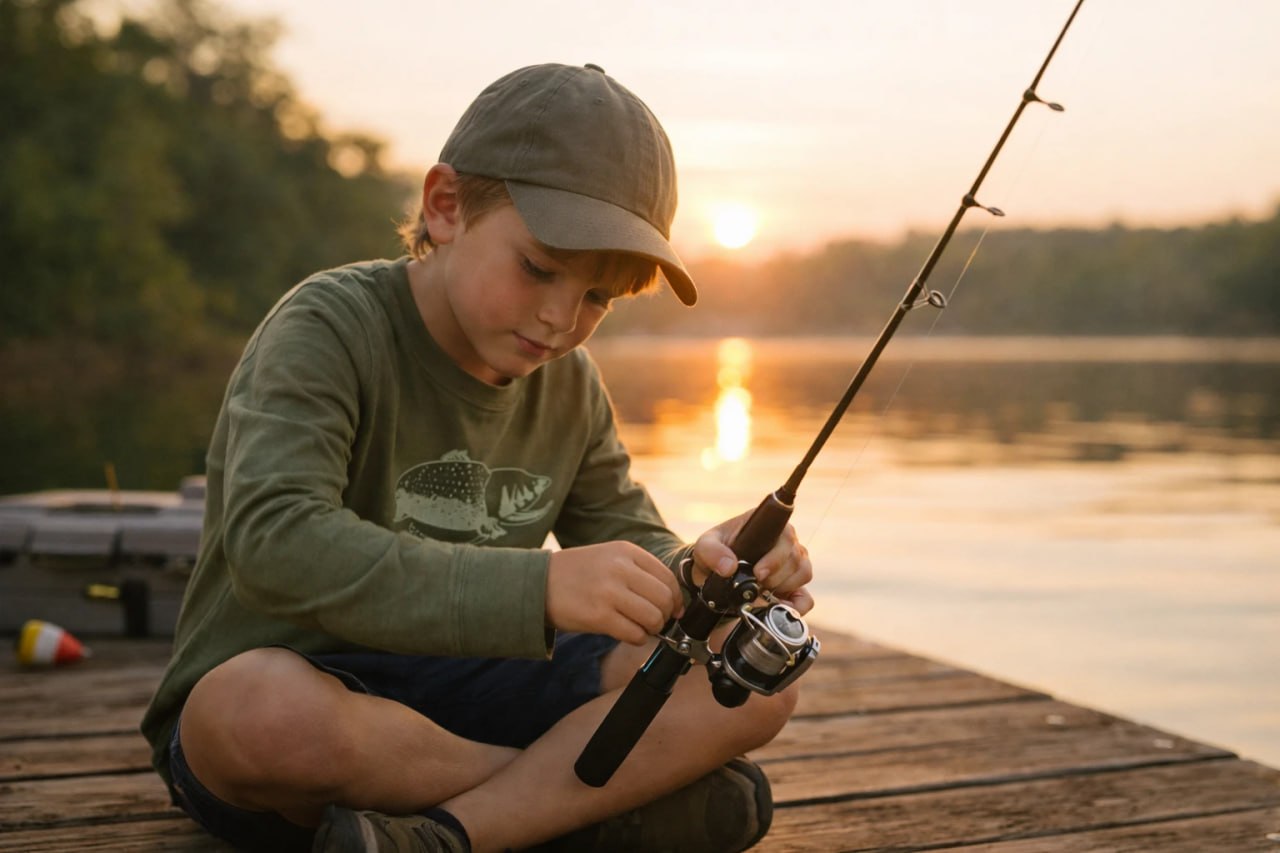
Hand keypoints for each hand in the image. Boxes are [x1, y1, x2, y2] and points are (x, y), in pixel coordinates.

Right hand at [546, 541, 682, 644]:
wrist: (537, 583)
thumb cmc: (577, 574)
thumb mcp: (609, 557)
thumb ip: (638, 571)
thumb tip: (672, 600)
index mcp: (626, 551)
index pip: (668, 577)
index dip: (676, 598)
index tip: (673, 610)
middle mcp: (620, 568)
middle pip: (664, 598)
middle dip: (666, 615)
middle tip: (656, 622)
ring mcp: (609, 592)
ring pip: (653, 617)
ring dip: (652, 629)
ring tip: (640, 628)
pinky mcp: (598, 616)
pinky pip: (634, 633)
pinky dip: (637, 638)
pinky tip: (627, 634)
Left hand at [688, 511, 814, 614]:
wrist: (715, 570)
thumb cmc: (716, 551)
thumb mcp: (705, 547)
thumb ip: (712, 552)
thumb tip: (730, 568)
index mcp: (770, 526)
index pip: (786, 538)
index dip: (775, 559)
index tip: (758, 574)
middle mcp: (788, 540)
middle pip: (795, 559)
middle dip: (774, 578)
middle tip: (754, 586)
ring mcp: (795, 560)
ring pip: (803, 574)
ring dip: (782, 588)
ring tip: (761, 591)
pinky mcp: (796, 583)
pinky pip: (806, 598)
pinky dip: (795, 607)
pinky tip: (776, 607)